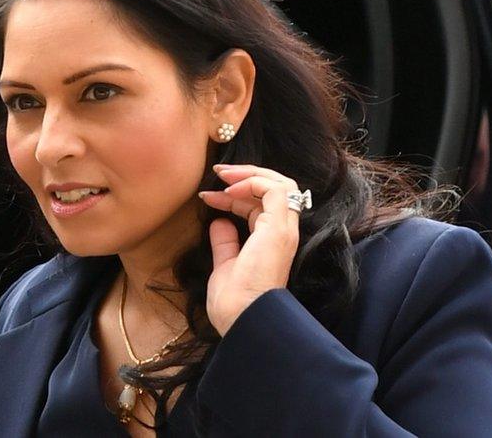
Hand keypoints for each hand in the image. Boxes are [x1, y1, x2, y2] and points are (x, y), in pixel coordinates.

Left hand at [198, 164, 302, 335]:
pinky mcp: (279, 229)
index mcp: (272, 241)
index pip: (260, 206)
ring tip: (222, 175)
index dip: (234, 196)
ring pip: (281, 183)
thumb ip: (225, 242)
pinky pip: (275, 190)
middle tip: (218, 172)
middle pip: (276, 188)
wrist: (242, 318)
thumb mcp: (225, 265)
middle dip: (247, 174)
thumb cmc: (233, 302)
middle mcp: (283, 232)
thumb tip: (218, 221)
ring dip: (250, 174)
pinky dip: (252, 182)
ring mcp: (284, 230)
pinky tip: (229, 190)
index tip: (207, 196)